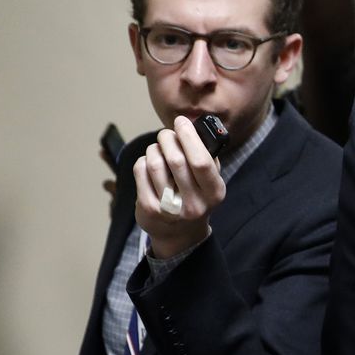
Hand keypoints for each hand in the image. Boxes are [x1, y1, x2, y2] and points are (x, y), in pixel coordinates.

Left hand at [132, 116, 225, 258]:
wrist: (180, 233)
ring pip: (155, 164)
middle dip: (168, 138)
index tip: (181, 121)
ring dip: (154, 148)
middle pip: (176, 160)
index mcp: (214, 193)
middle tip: (167, 133)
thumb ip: (207, 156)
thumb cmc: (196, 196)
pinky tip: (149, 165)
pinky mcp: (149, 209)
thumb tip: (191, 126)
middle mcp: (194, 204)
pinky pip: (141, 171)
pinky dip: (143, 161)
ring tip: (158, 149)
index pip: (201, 162)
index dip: (189, 137)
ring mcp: (169, 208)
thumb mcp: (210, 181)